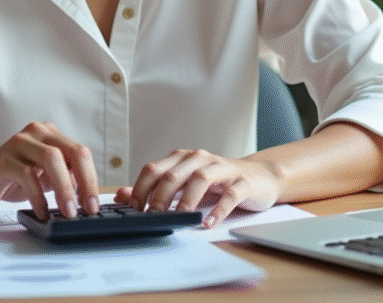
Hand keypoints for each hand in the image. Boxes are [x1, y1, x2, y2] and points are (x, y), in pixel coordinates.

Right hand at [0, 121, 99, 219]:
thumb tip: (89, 197)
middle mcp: (37, 133)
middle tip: (87, 208)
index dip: (92, 179)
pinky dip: (38, 197)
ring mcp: (19, 143)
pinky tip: (42, 212)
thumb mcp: (44, 177)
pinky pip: (27, 175)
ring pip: (52, 159)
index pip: (80, 153)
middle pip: (72, 151)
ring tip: (68, 212)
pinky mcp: (3, 159)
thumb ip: (65, 179)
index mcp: (50, 135)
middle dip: (85, 182)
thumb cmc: (10, 178)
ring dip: (64, 189)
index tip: (95, 204)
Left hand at [114, 149, 280, 228]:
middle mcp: (200, 159)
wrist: (260, 176)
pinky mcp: (243, 182)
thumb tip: (122, 195)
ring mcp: (223, 169)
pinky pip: (230, 195)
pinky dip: (218, 210)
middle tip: (152, 216)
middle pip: (174, 174)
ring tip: (179, 218)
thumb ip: (155, 189)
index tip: (133, 209)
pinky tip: (208, 223)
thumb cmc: (218, 182)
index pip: (154, 169)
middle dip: (159, 196)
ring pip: (200, 179)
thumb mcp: (185, 183)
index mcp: (183, 158)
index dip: (141, 188)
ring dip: (186, 200)